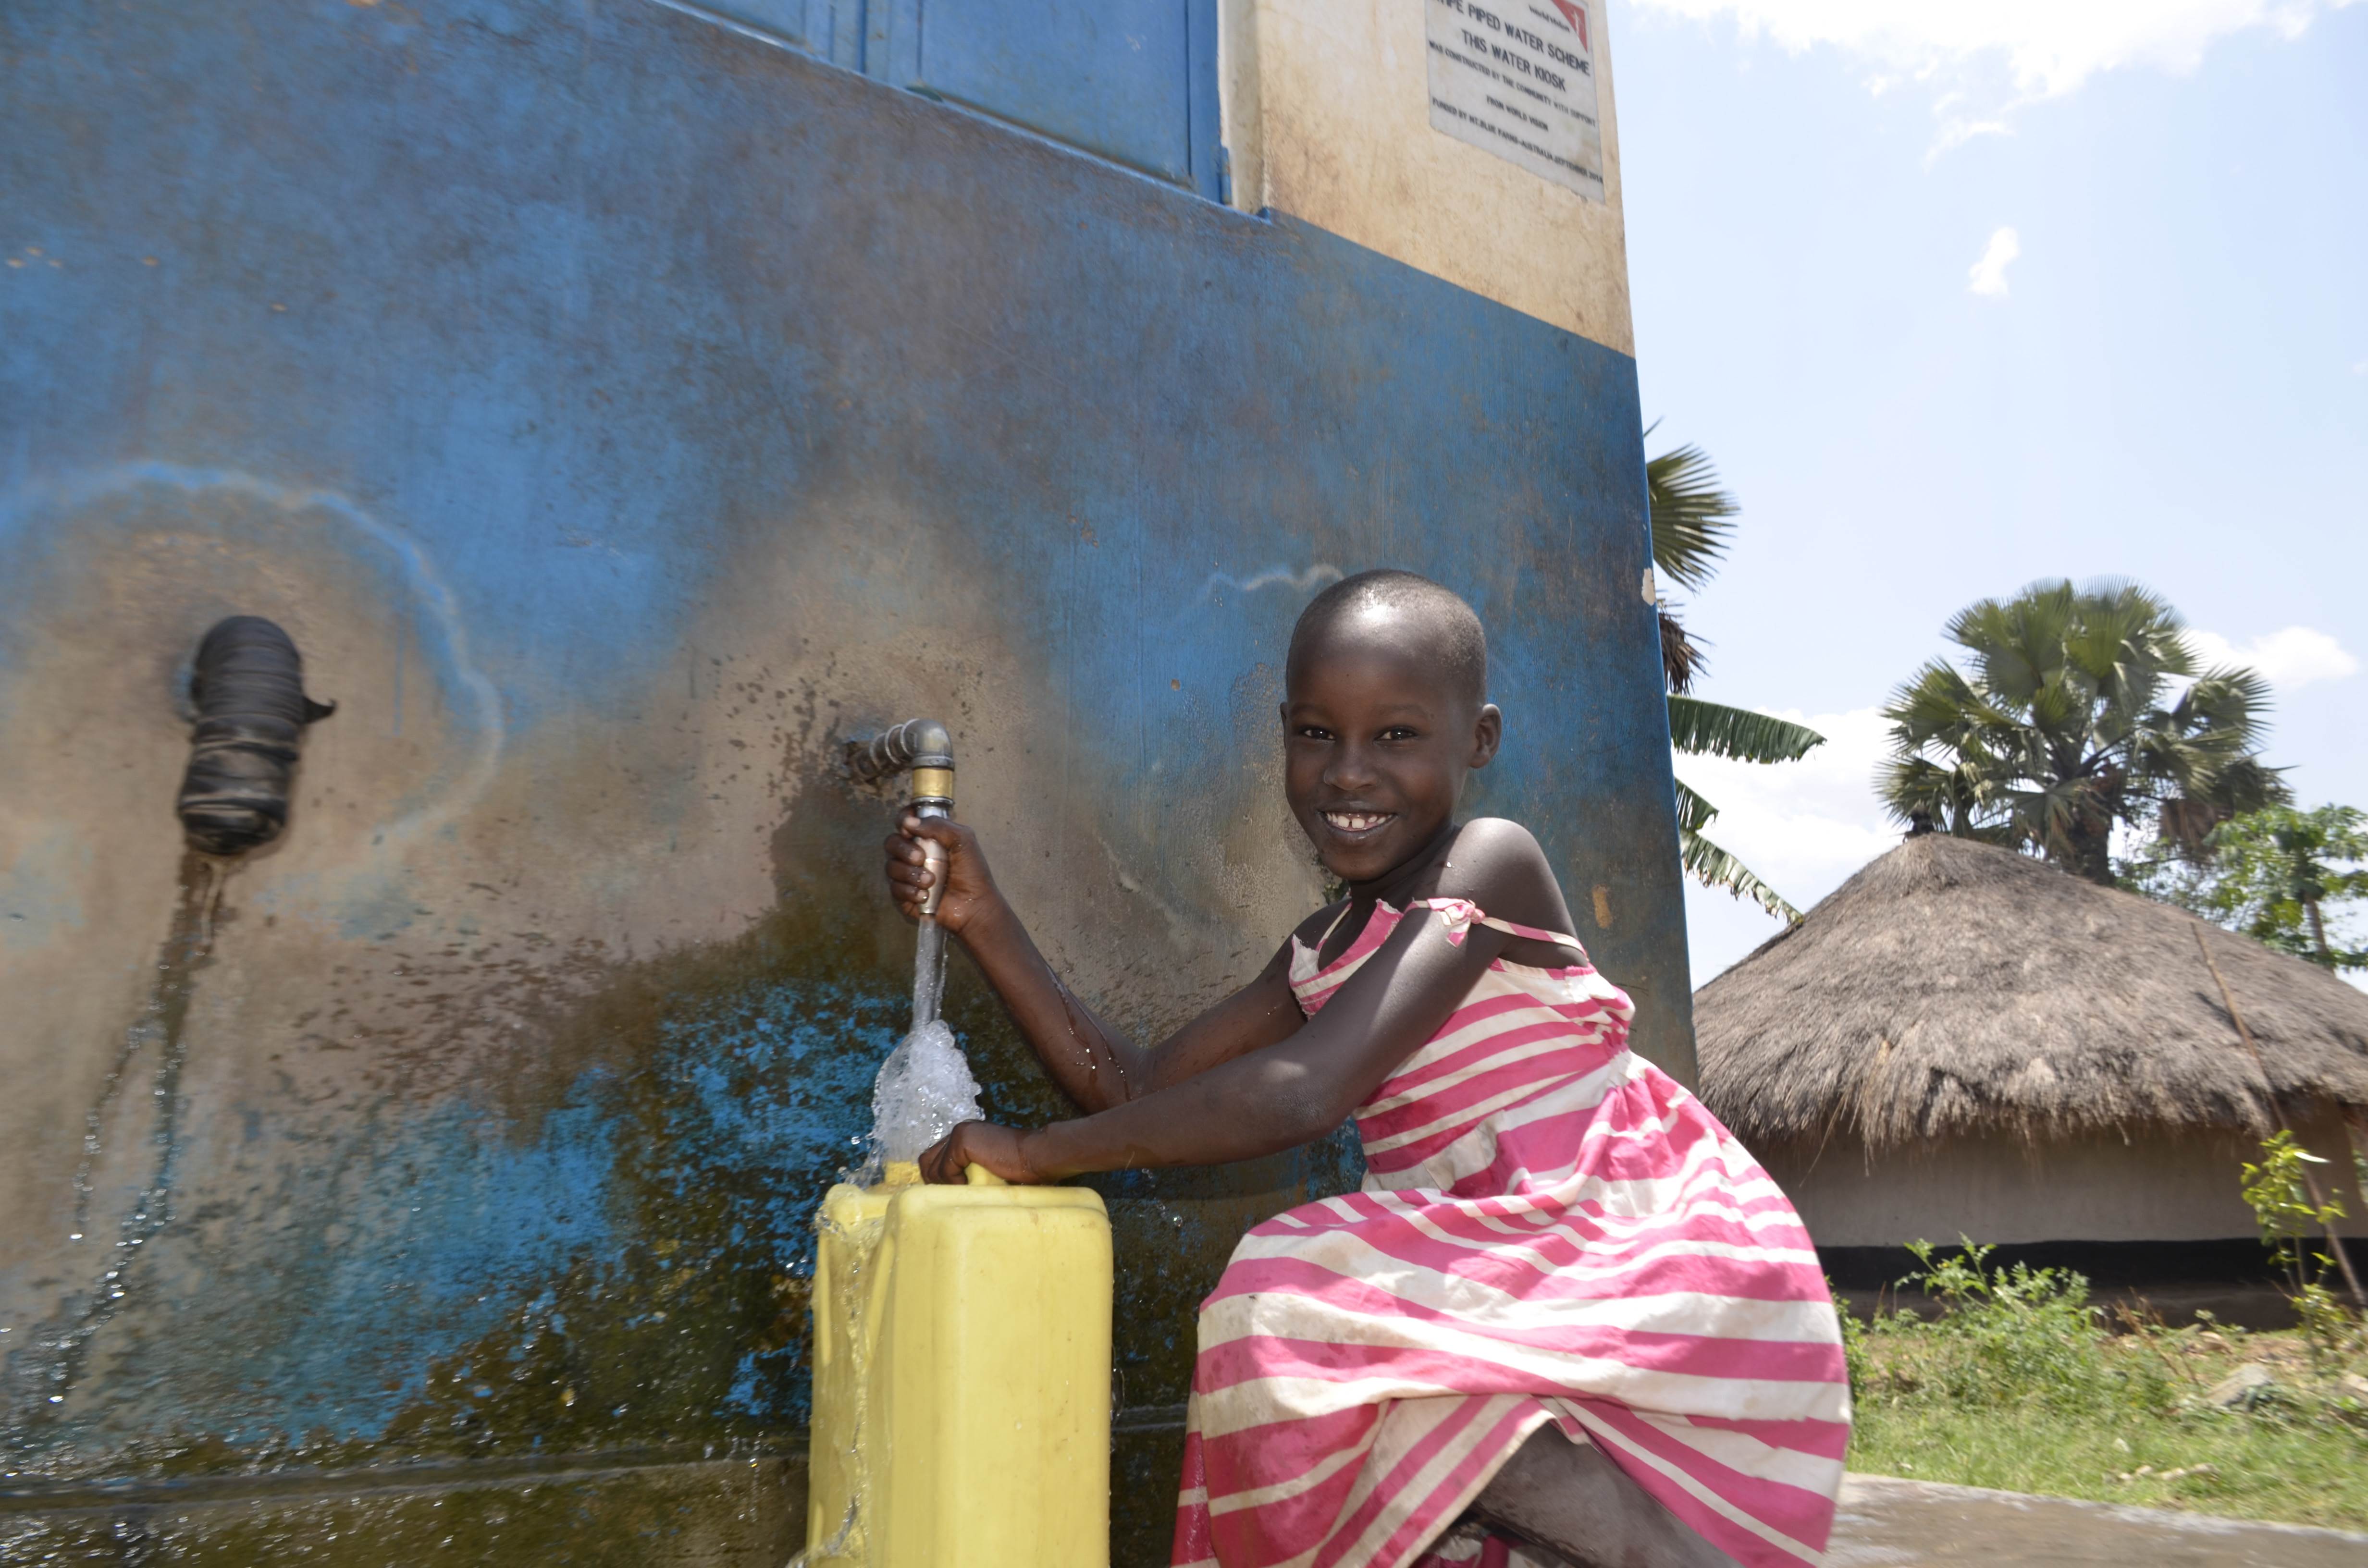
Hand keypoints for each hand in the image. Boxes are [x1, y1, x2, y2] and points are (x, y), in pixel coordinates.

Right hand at [882, 814, 999, 933]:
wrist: (974, 905)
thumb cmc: (972, 872)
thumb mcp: (962, 840)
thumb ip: (938, 826)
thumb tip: (909, 822)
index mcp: (927, 837)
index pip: (905, 822)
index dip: (902, 820)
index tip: (908, 828)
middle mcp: (913, 854)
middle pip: (891, 843)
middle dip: (904, 849)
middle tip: (921, 858)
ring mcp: (908, 875)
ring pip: (891, 867)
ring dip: (910, 873)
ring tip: (930, 881)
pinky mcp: (904, 896)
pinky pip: (894, 889)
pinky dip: (909, 891)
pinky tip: (925, 895)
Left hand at [918, 1120, 1045, 1184]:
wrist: (1037, 1155)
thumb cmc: (1023, 1169)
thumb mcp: (989, 1171)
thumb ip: (971, 1173)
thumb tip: (950, 1195)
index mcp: (967, 1137)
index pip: (935, 1158)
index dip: (937, 1179)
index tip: (947, 1195)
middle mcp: (960, 1131)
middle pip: (926, 1161)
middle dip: (934, 1182)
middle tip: (950, 1197)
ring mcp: (959, 1133)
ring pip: (932, 1167)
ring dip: (945, 1184)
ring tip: (965, 1192)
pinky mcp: (962, 1140)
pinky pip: (944, 1168)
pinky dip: (954, 1181)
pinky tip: (971, 1185)